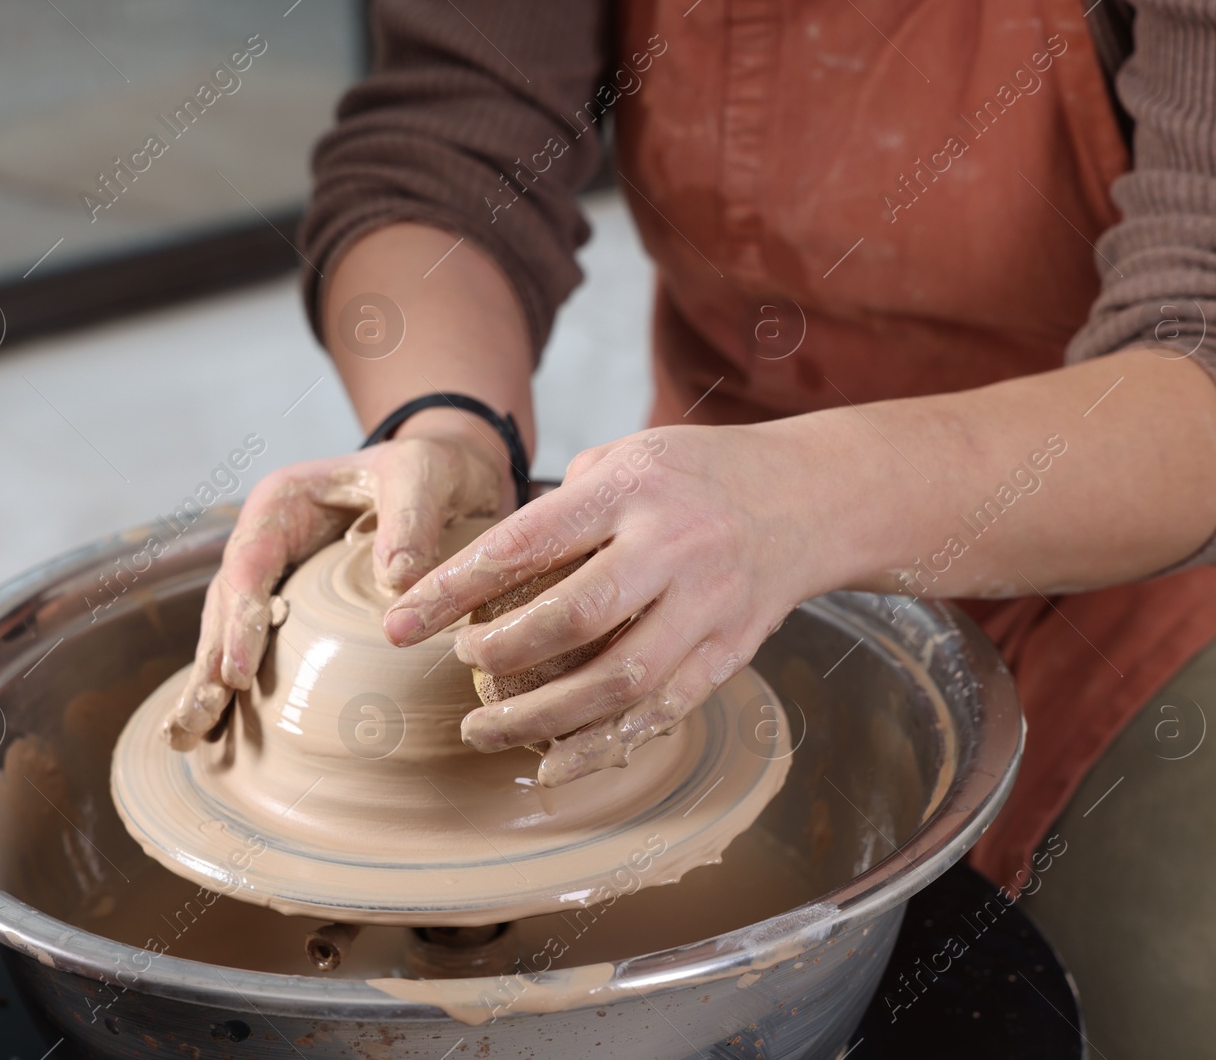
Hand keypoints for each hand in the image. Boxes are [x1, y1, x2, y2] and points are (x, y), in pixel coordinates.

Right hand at [165, 427, 505, 748]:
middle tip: (199, 719)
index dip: (240, 621)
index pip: (249, 565)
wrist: (448, 475)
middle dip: (210, 663)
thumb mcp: (423, 477)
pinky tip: (222, 731)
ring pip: (232, 631)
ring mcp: (278, 574)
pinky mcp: (298, 605)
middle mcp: (268, 540)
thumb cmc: (430, 470)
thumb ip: (410, 521)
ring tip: (187, 736)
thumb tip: (395, 581)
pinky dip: (241, 687)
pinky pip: (264, 646)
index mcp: (282, 503)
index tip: (241, 674)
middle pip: (226, 605)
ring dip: (212, 682)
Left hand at [382, 425, 814, 785]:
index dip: (456, 589)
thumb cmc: (698, 473)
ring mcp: (709, 604)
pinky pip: (665, 709)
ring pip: (619, 679)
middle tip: (460, 664)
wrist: (814, 496)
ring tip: (482, 729)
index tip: (401, 623)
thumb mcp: (629, 455)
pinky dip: (605, 743)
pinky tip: (555, 761)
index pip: (526, 543)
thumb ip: (564, 506)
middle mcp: (673, 546)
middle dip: (500, 653)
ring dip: (541, 716)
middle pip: (574, 617)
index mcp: (632, 489)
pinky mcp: (731, 649)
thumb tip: (487, 567)